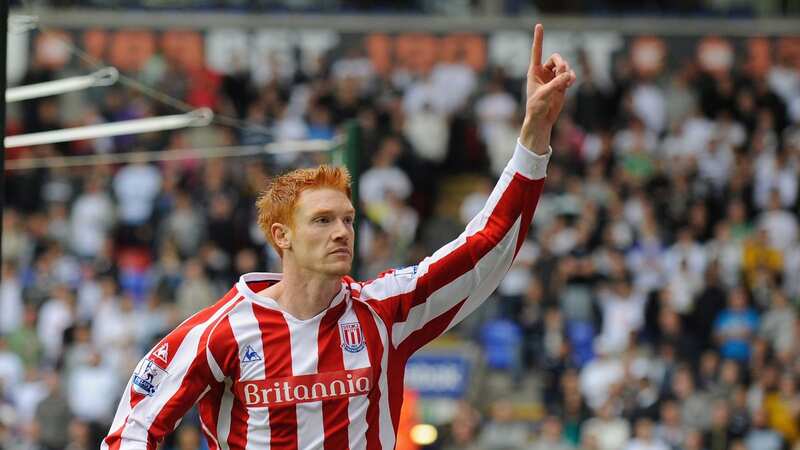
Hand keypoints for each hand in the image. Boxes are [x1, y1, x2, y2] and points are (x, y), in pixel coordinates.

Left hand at [520, 24, 576, 153]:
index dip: (538, 38)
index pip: (536, 51)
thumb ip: (556, 84)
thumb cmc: (536, 107)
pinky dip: (572, 78)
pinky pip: (570, 75)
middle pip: (557, 58)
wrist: (542, 119)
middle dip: (562, 63)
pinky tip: (570, 84)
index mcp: (534, 71)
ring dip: (568, 72)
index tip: (539, 25)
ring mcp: (553, 78)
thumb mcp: (544, 95)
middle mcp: (544, 72)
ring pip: (565, 66)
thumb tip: (569, 76)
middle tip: (563, 72)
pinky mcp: (561, 84)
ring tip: (567, 82)